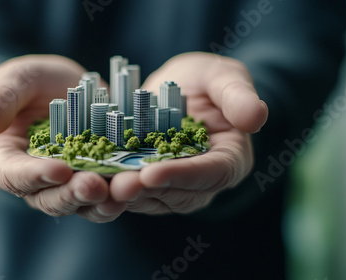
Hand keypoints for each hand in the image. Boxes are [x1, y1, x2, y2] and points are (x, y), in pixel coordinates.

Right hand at [0, 55, 125, 221]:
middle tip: (95, 187)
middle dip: (74, 195)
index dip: (35, 176)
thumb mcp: (13, 82)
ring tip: (124, 192)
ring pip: (84, 203)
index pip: (15, 176)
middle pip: (52, 199)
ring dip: (104, 202)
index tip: (58, 170)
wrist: (60, 89)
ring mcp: (69, 184)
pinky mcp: (97, 179)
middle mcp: (37, 183)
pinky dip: (123, 192)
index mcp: (7, 163)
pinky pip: (109, 193)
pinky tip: (140, 184)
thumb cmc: (28, 85)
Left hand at [109, 52, 267, 213]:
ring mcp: (174, 185)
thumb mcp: (225, 78)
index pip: (210, 173)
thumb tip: (256, 117)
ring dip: (124, 195)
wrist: (183, 90)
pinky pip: (131, 187)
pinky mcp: (149, 181)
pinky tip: (88, 178)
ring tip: (98, 187)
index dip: (182, 175)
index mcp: (229, 160)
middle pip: (176, 193)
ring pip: (150, 197)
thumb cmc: (209, 82)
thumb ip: (238, 96)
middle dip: (146, 191)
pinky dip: (111, 184)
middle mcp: (202, 181)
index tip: (152, 174)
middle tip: (117, 187)